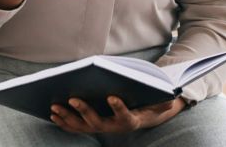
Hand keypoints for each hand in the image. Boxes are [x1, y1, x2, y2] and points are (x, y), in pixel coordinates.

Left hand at [49, 96, 185, 133]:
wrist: (144, 117)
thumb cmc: (151, 105)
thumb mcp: (161, 103)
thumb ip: (165, 101)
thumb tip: (172, 97)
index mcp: (131, 121)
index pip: (125, 116)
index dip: (118, 108)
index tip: (112, 96)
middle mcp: (114, 128)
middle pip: (97, 123)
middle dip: (84, 111)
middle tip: (72, 98)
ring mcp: (101, 129)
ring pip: (82, 127)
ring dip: (68, 118)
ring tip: (54, 106)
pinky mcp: (92, 127)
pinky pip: (76, 127)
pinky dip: (64, 122)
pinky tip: (53, 113)